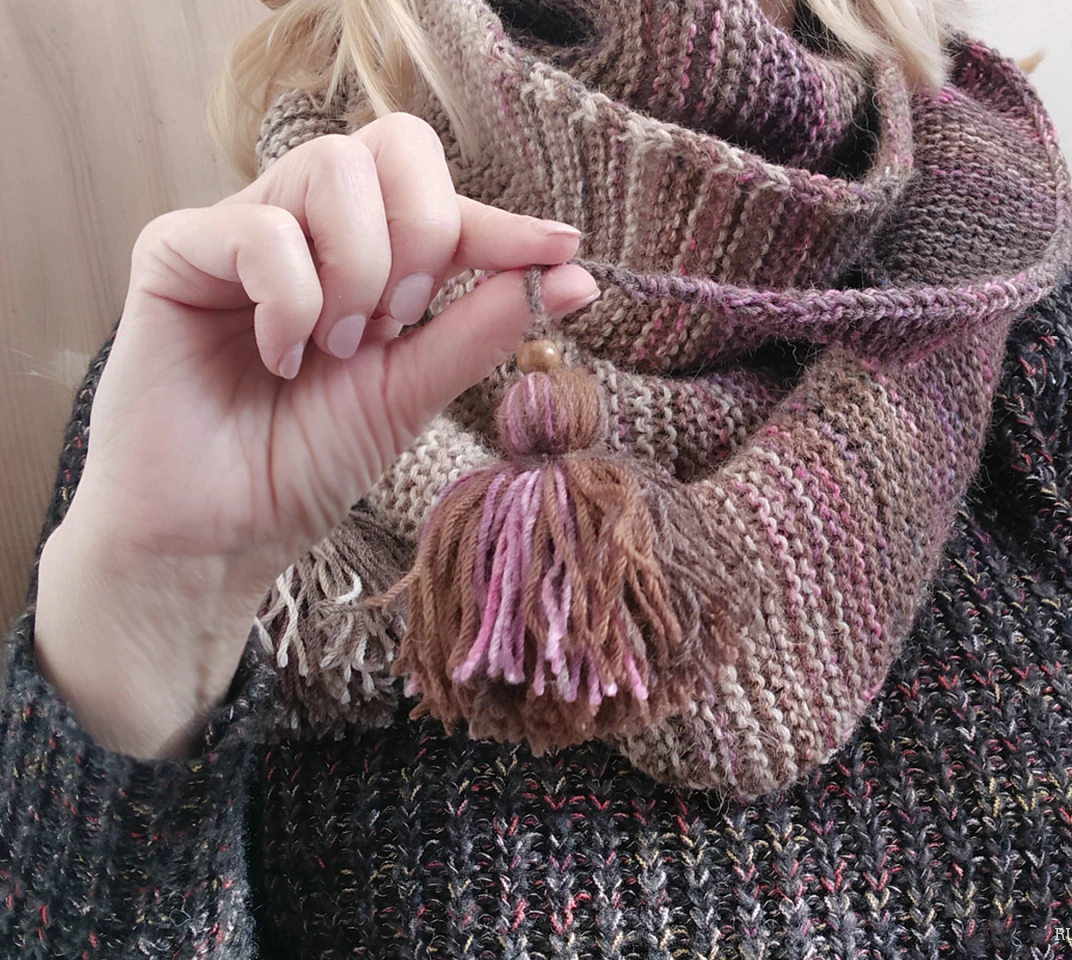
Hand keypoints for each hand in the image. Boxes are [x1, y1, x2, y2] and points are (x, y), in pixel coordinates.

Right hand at [33, 113, 598, 757]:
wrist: (219, 533)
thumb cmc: (305, 462)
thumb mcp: (411, 391)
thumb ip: (480, 327)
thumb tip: (573, 275)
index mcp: (365, 253)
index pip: (442, 196)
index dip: (503, 221)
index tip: (561, 250)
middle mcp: (306, 225)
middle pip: (393, 142)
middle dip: (424, 234)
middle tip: (399, 322)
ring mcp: (240, 229)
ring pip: (332, 169)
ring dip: (359, 271)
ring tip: (339, 347)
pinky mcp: (175, 250)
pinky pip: (261, 230)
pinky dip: (293, 301)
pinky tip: (283, 355)